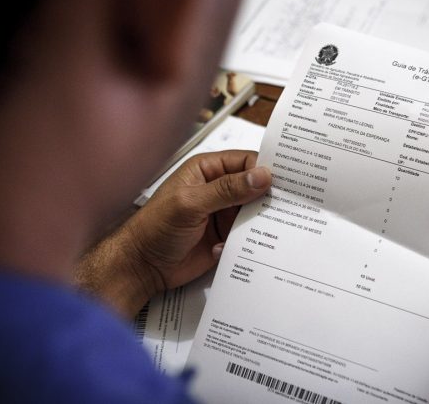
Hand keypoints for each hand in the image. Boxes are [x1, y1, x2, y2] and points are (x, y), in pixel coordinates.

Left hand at [126, 149, 270, 291]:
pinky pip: (248, 235)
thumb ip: (226, 190)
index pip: (245, 162)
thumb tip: (261, 176)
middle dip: (267, 197)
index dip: (264, 170)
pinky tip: (236, 247)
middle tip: (285, 207)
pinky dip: (248, 241)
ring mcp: (222, 213)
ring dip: (258, 222)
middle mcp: (217, 189)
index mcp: (207, 170)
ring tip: (262, 230)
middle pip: (254, 187)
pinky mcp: (225, 236)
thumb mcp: (190, 204)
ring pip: (254, 212)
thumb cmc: (155, 228)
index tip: (284, 183)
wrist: (142, 266)